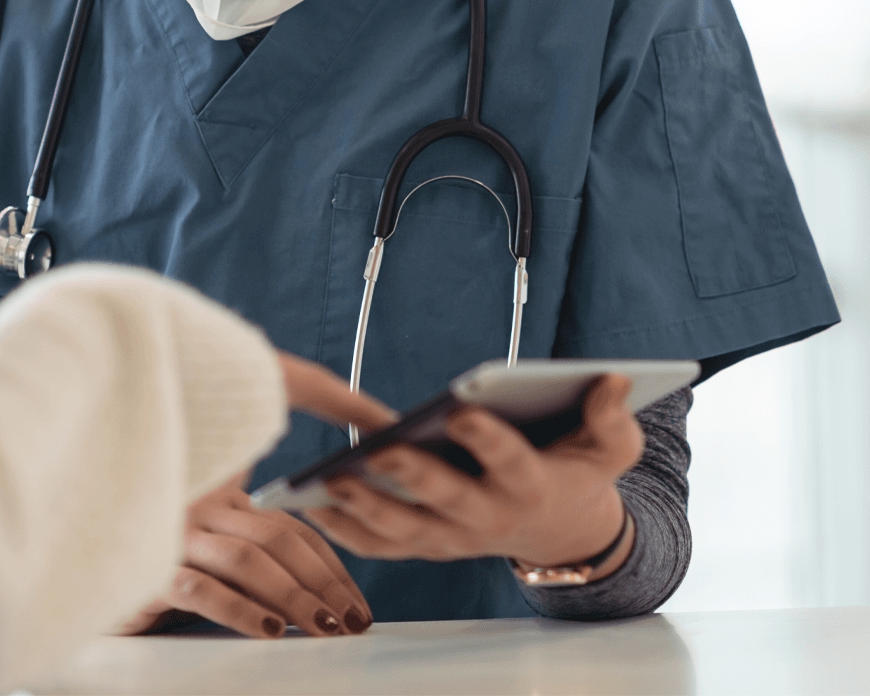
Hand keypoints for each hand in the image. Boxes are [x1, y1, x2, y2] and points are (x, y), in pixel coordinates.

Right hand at [117, 353, 392, 639]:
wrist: (78, 577)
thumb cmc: (148, 569)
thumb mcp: (206, 552)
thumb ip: (247, 547)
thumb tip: (312, 583)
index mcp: (216, 495)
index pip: (288, 523)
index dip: (329, 562)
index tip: (355, 600)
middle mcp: (197, 505)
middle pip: (277, 539)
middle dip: (324, 583)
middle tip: (352, 620)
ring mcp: (172, 532)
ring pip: (249, 560)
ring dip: (295, 599)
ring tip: (324, 629)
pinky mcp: (148, 567)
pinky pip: (202, 588)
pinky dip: (241, 610)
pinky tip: (268, 630)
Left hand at [305, 374, 642, 575]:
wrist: (560, 532)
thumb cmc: (574, 474)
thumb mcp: (606, 452)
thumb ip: (611, 421)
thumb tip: (612, 380)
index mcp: (529, 487)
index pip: (509, 461)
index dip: (487, 438)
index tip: (462, 410)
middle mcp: (488, 518)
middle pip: (447, 501)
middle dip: (414, 478)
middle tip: (380, 453)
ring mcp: (454, 538)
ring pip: (406, 531)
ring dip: (365, 510)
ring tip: (327, 482)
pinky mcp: (428, 545)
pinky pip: (383, 546)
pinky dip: (347, 531)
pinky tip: (313, 505)